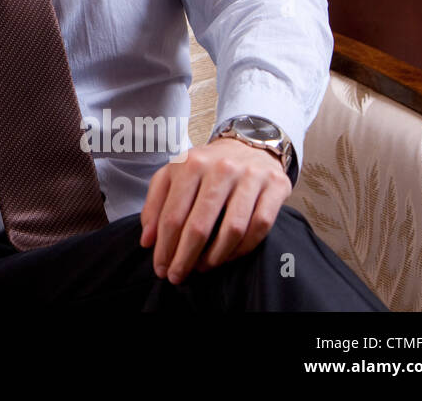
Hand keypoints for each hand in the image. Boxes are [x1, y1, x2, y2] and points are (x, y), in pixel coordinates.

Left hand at [138, 135, 290, 284]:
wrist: (249, 144)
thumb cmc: (205, 166)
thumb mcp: (173, 174)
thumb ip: (155, 204)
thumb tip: (148, 241)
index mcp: (190, 164)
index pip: (173, 215)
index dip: (165, 247)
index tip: (160, 267)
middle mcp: (220, 169)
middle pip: (199, 225)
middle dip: (185, 257)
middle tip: (178, 276)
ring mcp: (250, 177)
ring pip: (232, 229)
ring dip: (215, 257)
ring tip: (202, 267)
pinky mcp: (274, 187)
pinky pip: (259, 227)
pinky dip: (243, 248)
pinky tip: (228, 256)